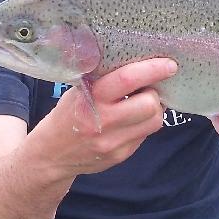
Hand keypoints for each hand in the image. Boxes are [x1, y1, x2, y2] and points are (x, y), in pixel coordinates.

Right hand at [41, 58, 173, 174]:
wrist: (50, 156)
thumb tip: (137, 63)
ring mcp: (113, 143)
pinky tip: (130, 121)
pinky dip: (143, 125)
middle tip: (145, 89)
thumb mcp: (77, 91)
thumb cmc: (66, 115)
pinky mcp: (120, 156)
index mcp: (90, 99)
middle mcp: (103, 122)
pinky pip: (145, 136)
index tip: (168, 64)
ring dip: (153, 110)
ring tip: (140, 104)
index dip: (153, 70)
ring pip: (154, 121)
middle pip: (150, 104)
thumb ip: (103, 79)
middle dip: (153, 93)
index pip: (128, 80)